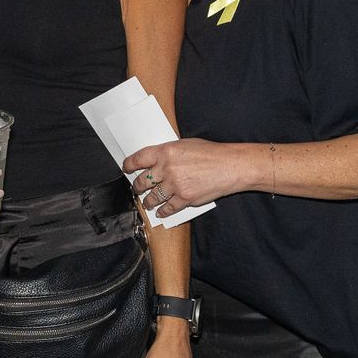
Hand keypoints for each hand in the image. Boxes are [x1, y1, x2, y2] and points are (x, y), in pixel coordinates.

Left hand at [123, 138, 249, 216]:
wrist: (230, 166)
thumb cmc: (212, 153)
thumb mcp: (186, 145)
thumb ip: (169, 153)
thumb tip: (157, 161)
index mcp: (166, 152)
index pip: (139, 159)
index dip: (129, 165)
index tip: (126, 168)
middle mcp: (167, 168)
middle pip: (143, 181)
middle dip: (137, 186)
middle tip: (137, 188)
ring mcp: (175, 185)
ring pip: (153, 197)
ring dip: (148, 201)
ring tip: (147, 202)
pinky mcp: (185, 199)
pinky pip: (168, 208)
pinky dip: (163, 212)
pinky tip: (161, 212)